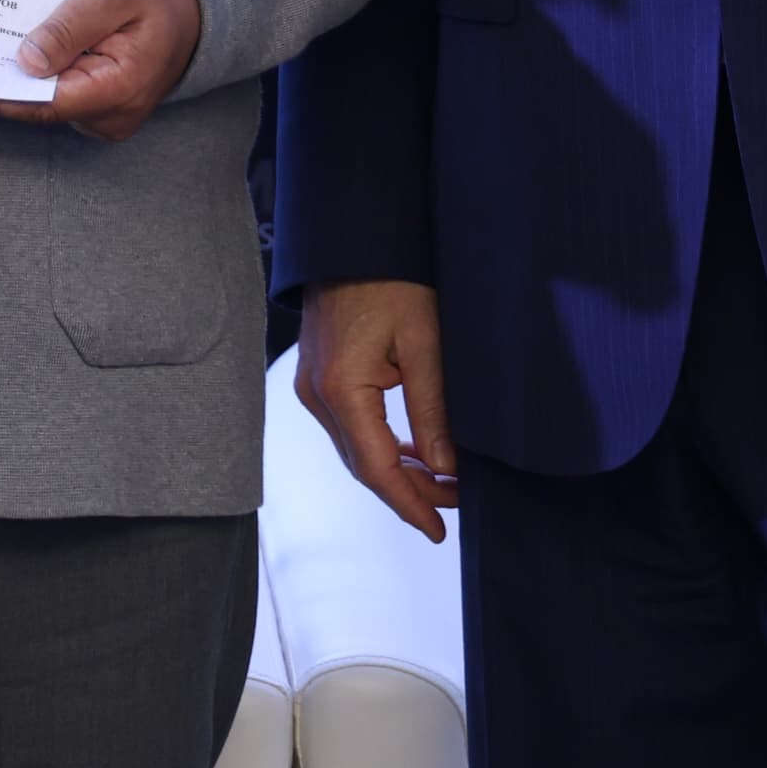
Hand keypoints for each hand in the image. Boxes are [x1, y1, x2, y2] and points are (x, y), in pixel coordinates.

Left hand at [0, 0, 203, 141]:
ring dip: (14, 79)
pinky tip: (8, 53)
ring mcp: (110, 112)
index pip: (45, 103)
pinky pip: (61, 92)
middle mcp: (115, 113)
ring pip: (48, 101)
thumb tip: (26, 64)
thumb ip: (67, 29)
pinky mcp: (104, 102)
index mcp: (120, 88)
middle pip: (42, 107)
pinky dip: (35, 75)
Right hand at [297, 279, 458, 541]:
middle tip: (454, 506)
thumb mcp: (426, 344)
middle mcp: (317, 394)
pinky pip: (349, 427)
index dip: (409, 504)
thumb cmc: (392, 278)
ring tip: (441, 483)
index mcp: (341, 389)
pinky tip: (410, 452)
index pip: (376, 468)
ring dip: (395, 470)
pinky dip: (380, 446)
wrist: (354, 237)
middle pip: (362, 465)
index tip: (438, 530)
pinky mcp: (319, 376)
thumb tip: (444, 469)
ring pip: (355, 449)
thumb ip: (433, 412)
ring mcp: (312, 386)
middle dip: (408, 491)